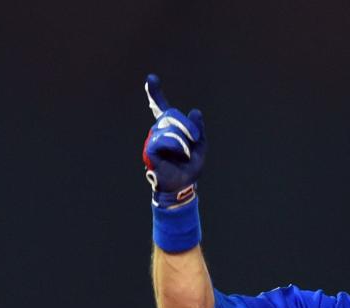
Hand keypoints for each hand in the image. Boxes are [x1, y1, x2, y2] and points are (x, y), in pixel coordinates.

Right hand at [142, 74, 206, 206]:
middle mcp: (158, 130)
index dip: (155, 93)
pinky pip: (165, 140)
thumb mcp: (200, 145)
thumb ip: (198, 129)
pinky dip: (177, 147)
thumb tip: (195, 112)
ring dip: (184, 141)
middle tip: (195, 137)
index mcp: (169, 127)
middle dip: (186, 124)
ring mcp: (152, 139)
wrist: (184, 185)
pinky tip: (178, 156)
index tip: (151, 79)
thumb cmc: (190, 166)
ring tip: (185, 154)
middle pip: (171, 114)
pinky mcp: (150, 150)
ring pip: (170, 128)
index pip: (161, 107)